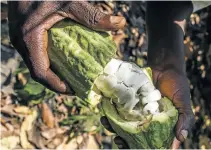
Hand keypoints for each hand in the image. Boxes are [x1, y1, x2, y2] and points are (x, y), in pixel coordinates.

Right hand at [8, 1, 125, 93]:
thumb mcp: (68, 1)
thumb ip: (92, 15)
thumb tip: (119, 23)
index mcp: (30, 39)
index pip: (41, 73)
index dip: (57, 86)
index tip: (75, 91)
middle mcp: (22, 43)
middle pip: (40, 72)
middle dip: (58, 82)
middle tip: (77, 86)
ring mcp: (23, 40)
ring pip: (38, 65)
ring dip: (55, 73)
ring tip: (73, 76)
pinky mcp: (26, 35)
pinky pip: (38, 55)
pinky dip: (51, 62)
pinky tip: (64, 60)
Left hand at [100, 68, 194, 148]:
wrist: (165, 67)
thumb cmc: (176, 85)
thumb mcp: (183, 102)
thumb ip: (184, 119)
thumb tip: (181, 139)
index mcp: (160, 124)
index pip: (151, 141)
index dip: (142, 147)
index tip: (132, 148)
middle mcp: (147, 119)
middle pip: (134, 135)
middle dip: (124, 140)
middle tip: (117, 140)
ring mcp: (137, 110)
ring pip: (123, 123)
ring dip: (113, 126)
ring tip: (107, 124)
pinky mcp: (130, 100)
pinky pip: (119, 108)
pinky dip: (111, 112)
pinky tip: (105, 113)